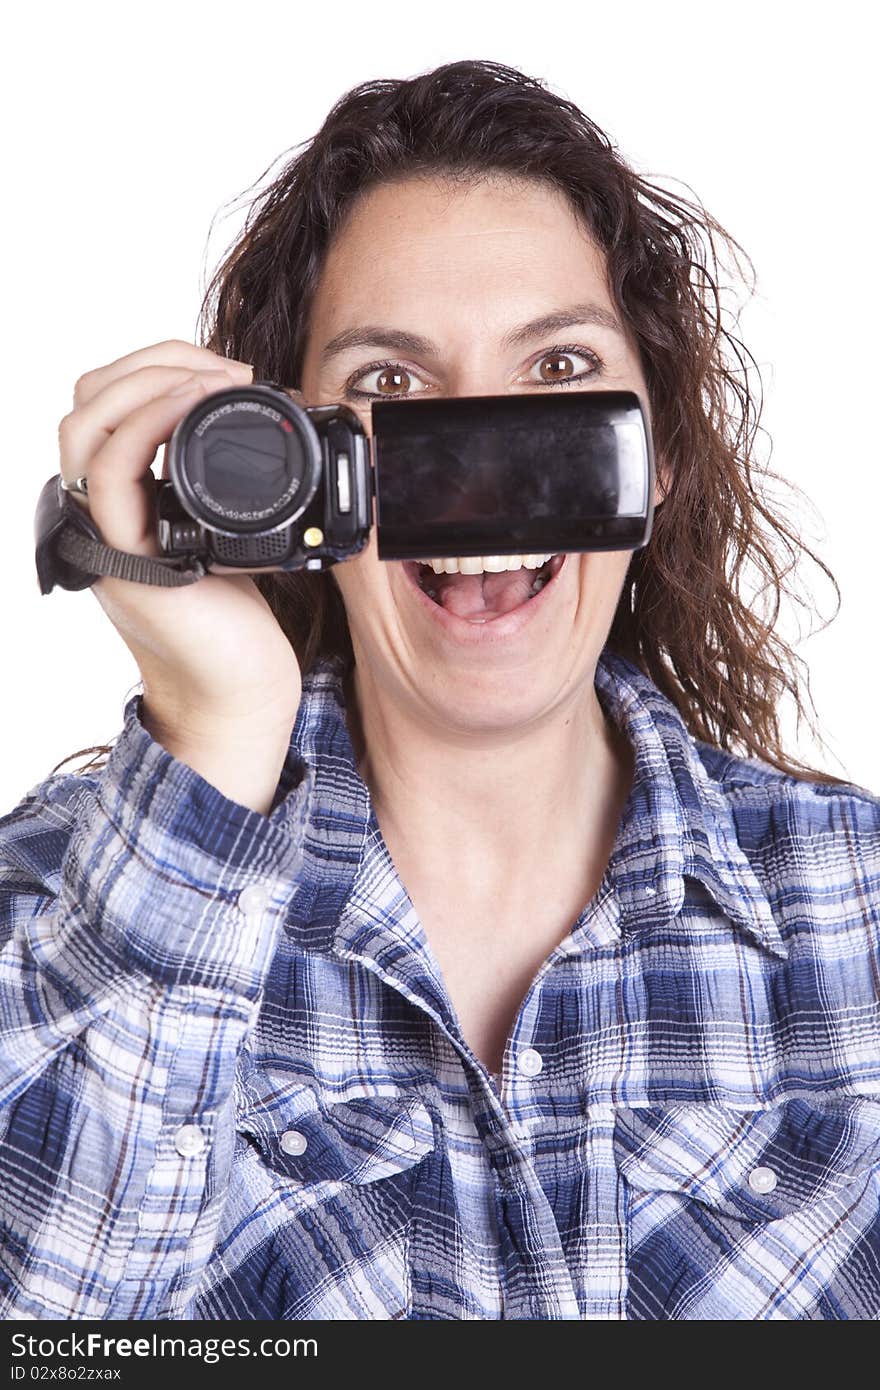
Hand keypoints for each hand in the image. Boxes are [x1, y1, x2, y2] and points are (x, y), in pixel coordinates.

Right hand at [58, 339, 303, 742]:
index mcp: (122, 499)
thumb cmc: (237, 622)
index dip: (159, 365)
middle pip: (87, 400)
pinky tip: (191, 412)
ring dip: (149, 383)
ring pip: (83, 425)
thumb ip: (218, 485)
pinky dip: (146, 427)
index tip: (229, 371)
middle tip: (226, 371)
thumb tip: (262, 424)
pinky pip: (110, 475)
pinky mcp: (125, 560)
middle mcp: (101, 510)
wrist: (240, 694)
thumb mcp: (230, 534)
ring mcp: (105, 534)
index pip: (107, 402)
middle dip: (155, 361)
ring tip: (213, 382)